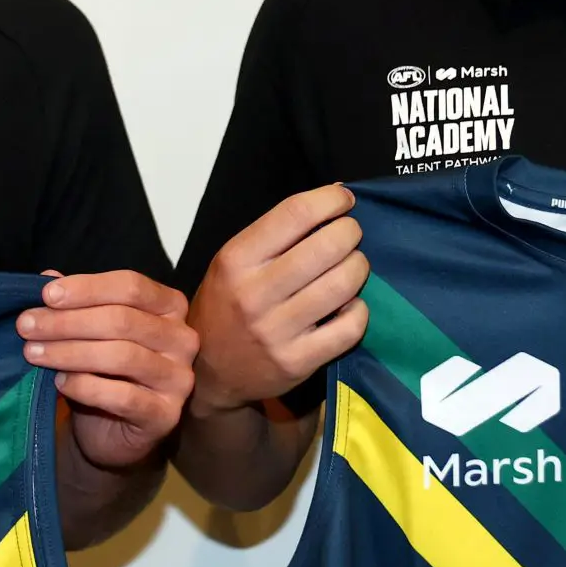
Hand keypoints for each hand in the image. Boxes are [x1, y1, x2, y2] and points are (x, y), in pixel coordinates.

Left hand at [18, 270, 197, 473]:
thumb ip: (73, 303)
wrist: (109, 432)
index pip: (131, 286)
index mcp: (170, 307)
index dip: (87, 288)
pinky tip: (59, 382)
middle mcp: (182, 339)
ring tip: (33, 353)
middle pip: (123, 320)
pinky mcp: (166, 415)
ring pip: (121, 356)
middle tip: (27, 326)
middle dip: (67, 321)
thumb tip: (47, 278)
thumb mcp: (87, 331)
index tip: (46, 295)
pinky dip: (85, 386)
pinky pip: (122, 396)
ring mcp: (179, 379)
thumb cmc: (101, 372)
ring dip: (70, 352)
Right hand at [186, 185, 368, 413]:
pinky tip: (348, 305)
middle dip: (350, 232)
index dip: (331, 200)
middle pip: (327, 246)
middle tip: (349, 235)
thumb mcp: (233, 262)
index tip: (344, 200)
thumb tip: (336, 194)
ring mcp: (276, 331)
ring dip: (358, 267)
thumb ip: (276, 232)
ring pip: (343, 284)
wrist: (207, 372)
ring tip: (351, 267)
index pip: (295, 213)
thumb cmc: (226, 306)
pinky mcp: (297, 362)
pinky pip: (350, 327)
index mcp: (236, 260)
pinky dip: (359, 310)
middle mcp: (254, 294)